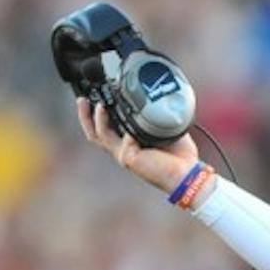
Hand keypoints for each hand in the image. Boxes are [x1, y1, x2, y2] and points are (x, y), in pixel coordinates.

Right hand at [76, 98, 199, 193]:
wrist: (188, 173)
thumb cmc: (180, 155)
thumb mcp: (166, 128)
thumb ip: (156, 116)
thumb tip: (155, 98)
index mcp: (130, 142)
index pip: (107, 127)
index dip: (97, 114)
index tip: (96, 96)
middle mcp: (123, 149)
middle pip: (95, 132)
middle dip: (85, 115)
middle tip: (81, 99)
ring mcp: (124, 154)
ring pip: (100, 135)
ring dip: (96, 119)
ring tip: (98, 105)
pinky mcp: (129, 159)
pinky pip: (121, 141)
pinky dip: (125, 132)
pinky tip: (131, 128)